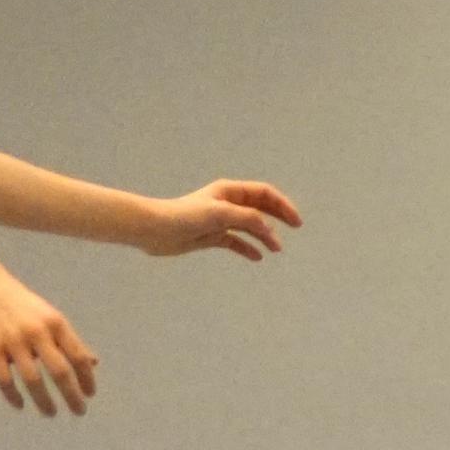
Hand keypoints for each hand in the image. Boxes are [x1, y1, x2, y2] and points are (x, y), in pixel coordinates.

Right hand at [0, 269, 98, 416]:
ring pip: (33, 380)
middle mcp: (38, 333)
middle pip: (60, 371)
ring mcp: (13, 342)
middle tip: (79, 411)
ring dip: (44, 400)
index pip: (78, 356)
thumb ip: (70, 340)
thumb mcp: (51, 316)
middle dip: (72, 394)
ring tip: (52, 413)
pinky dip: (13, 396)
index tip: (91, 395)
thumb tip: (93, 363)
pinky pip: (4, 379)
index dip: (87, 378)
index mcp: (57, 324)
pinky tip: (20, 405)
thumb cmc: (22, 304)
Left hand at [144, 179, 301, 261]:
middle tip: (295, 226)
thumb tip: (268, 231)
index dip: (282, 205)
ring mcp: (219, 221)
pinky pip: (235, 242)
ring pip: (249, 226)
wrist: (154, 230)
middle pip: (260, 207)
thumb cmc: (185, 216)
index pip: (264, 194)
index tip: (294, 220)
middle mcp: (227, 204)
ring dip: (264, 236)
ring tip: (275, 249)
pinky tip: (256, 257)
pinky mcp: (210, 236)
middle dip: (278, 216)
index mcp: (230, 192)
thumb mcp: (221, 214)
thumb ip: (248, 219)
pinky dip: (247, 248)